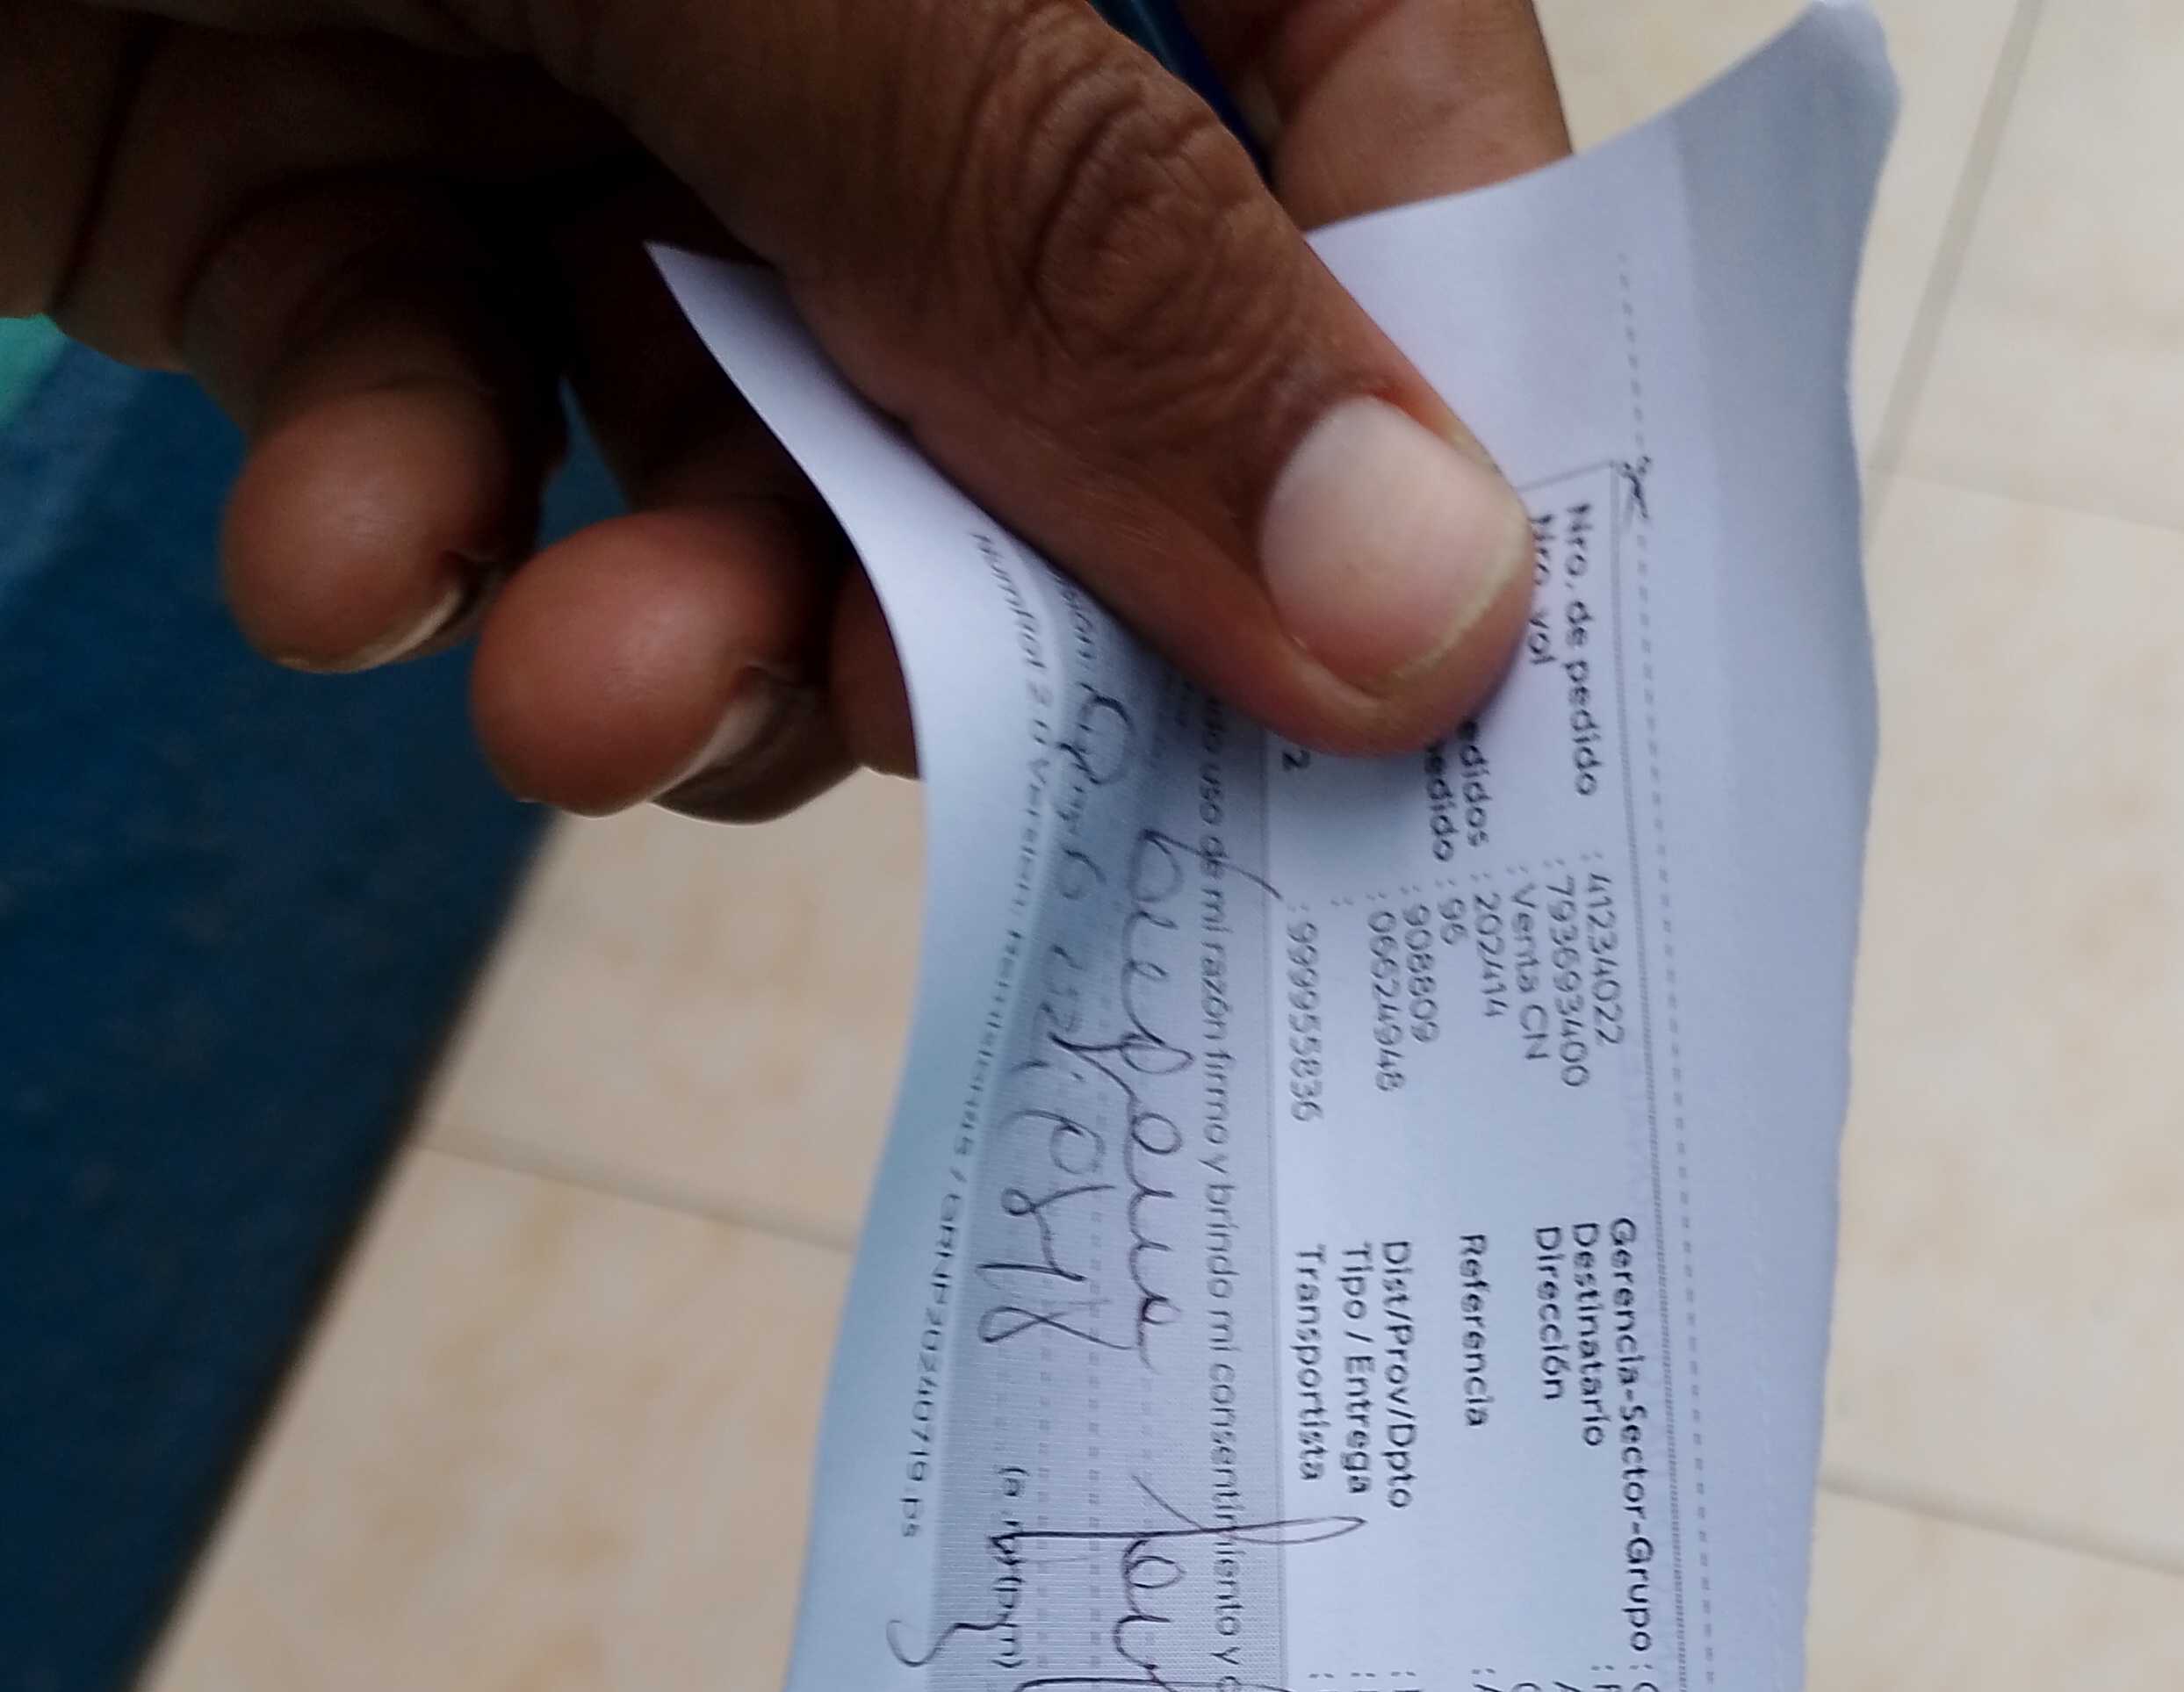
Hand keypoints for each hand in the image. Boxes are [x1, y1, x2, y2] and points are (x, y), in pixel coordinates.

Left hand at [4, 0, 1568, 817]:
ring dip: (669, 619)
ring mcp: (587, 58)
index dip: (1388, 401)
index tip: (1383, 696)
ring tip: (556, 689)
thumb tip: (1432, 595)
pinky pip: (452, 410)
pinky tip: (332, 548)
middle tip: (877, 713)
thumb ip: (1062, 241)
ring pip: (753, 448)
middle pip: (1053, 345)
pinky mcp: (330, 177)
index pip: (1349, 89)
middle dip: (944, 576)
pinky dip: (405, 520)